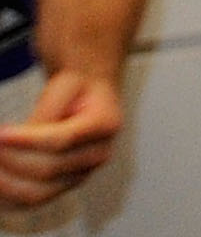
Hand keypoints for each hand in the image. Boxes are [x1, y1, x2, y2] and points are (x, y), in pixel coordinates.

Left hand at [0, 67, 124, 203]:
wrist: (90, 98)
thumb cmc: (76, 89)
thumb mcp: (66, 85)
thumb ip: (46, 111)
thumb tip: (20, 140)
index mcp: (106, 125)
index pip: (63, 140)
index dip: (28, 140)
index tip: (1, 133)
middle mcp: (97, 155)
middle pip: (48, 170)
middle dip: (11, 160)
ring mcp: (81, 175)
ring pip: (38, 192)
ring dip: (6, 183)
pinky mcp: (64, 186)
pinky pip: (31, 202)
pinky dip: (8, 197)